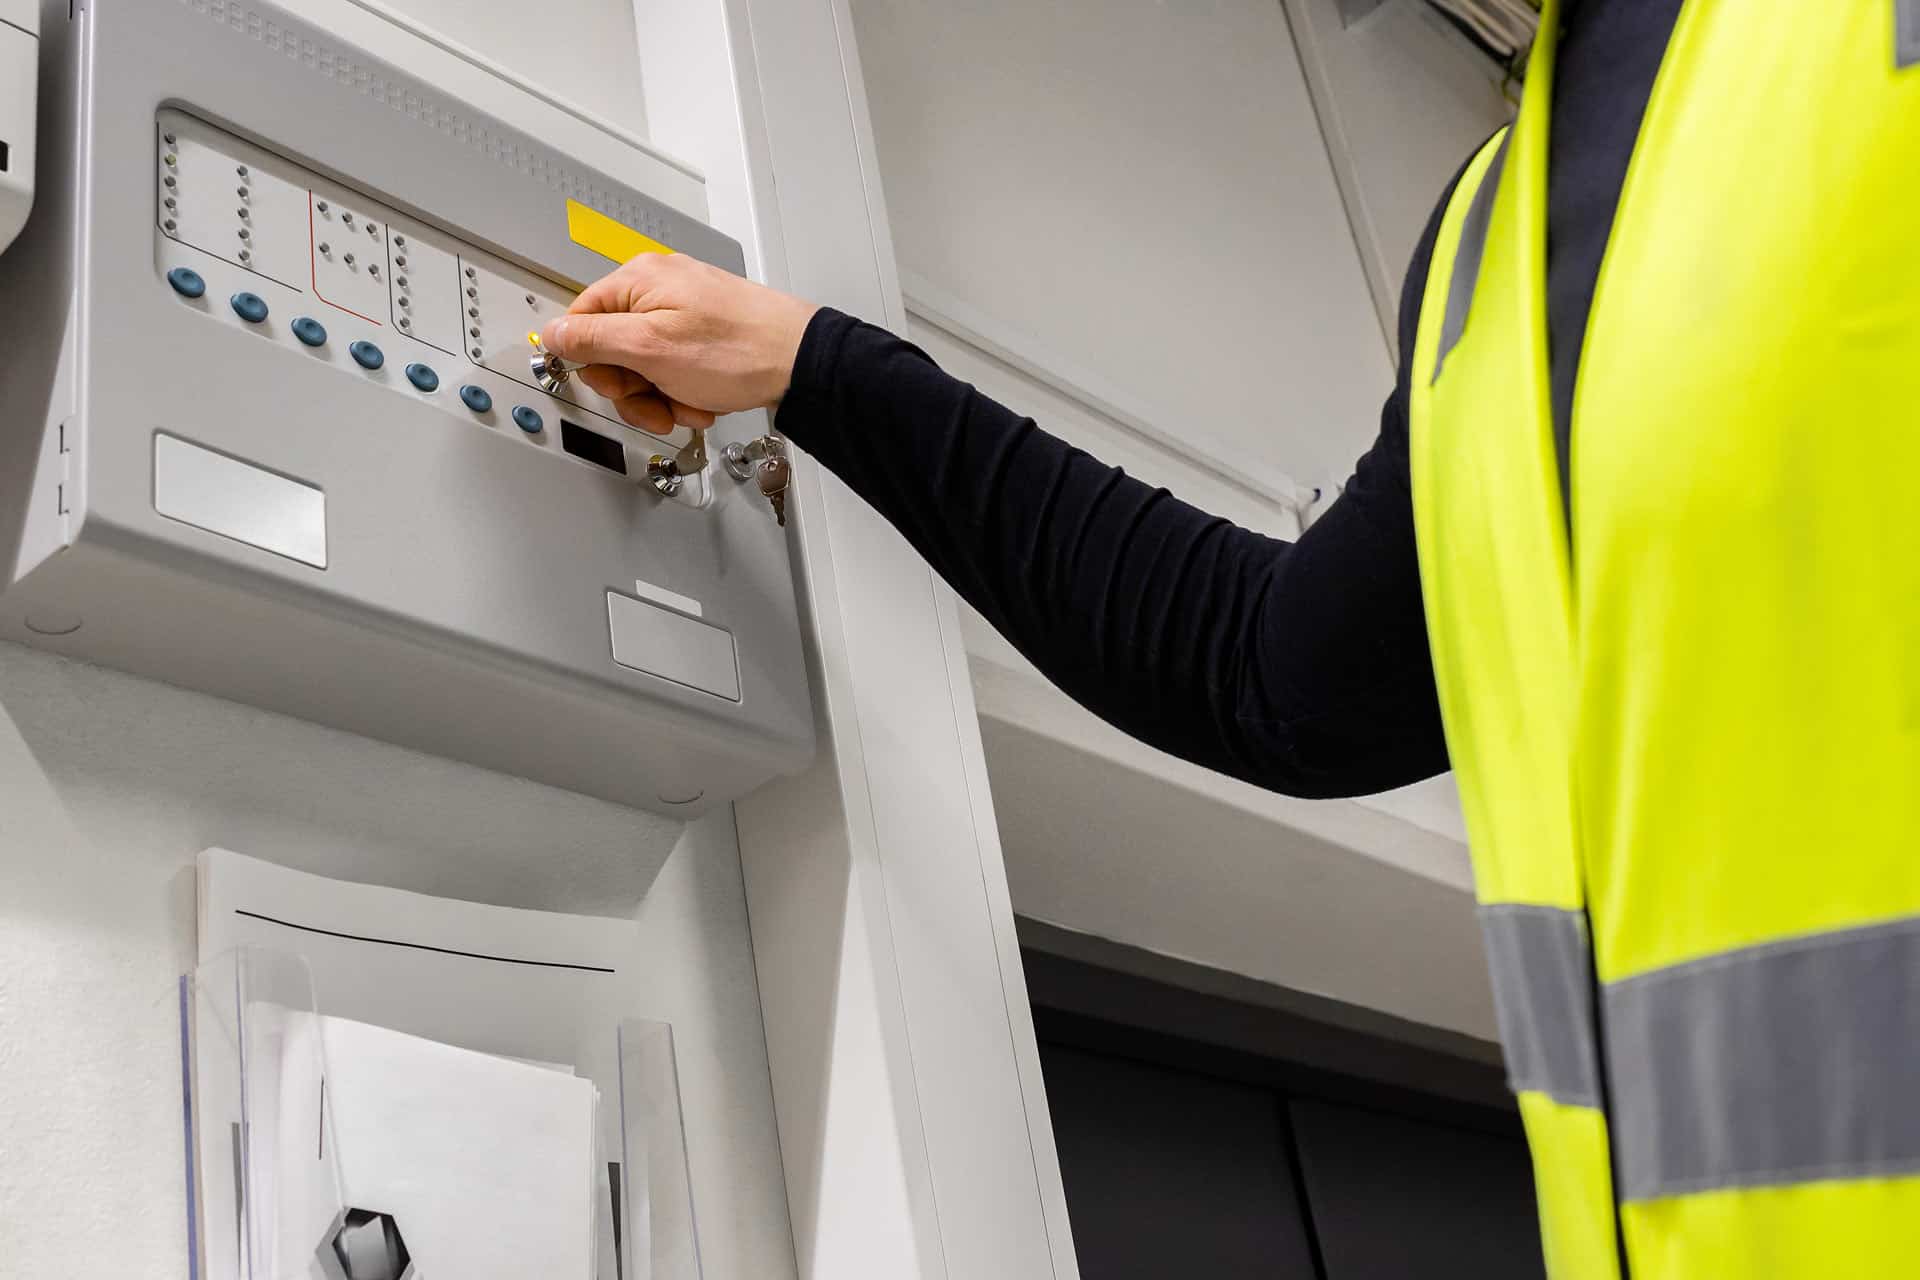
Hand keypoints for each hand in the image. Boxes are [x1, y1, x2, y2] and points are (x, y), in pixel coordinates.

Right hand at [540, 252, 817, 435]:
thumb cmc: (738, 349)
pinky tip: (704, 398)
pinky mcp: (705, 332)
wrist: (800, 361)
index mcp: (637, 280)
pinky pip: (675, 367)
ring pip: (645, 365)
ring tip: (688, 402)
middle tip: (656, 402)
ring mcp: (684, 310)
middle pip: (613, 349)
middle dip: (634, 388)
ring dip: (662, 396)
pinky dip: (685, 390)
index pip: (581, 321)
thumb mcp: (649, 348)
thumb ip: (592, 340)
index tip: (614, 386)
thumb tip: (552, 334)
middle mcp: (659, 288)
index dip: (593, 363)